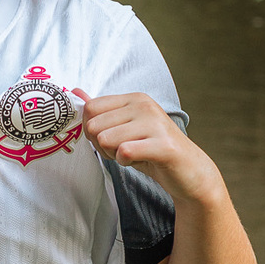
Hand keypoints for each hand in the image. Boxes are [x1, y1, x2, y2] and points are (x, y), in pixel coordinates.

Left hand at [76, 90, 226, 210]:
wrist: (190, 171)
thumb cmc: (153, 149)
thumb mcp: (125, 128)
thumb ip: (101, 111)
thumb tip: (75, 92)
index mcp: (134, 98)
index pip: (90, 108)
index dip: (92, 130)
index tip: (110, 139)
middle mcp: (144, 105)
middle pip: (94, 126)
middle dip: (102, 146)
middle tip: (123, 150)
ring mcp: (155, 123)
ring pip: (106, 140)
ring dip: (114, 155)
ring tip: (134, 155)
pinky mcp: (163, 145)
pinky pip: (124, 152)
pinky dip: (126, 163)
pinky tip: (141, 160)